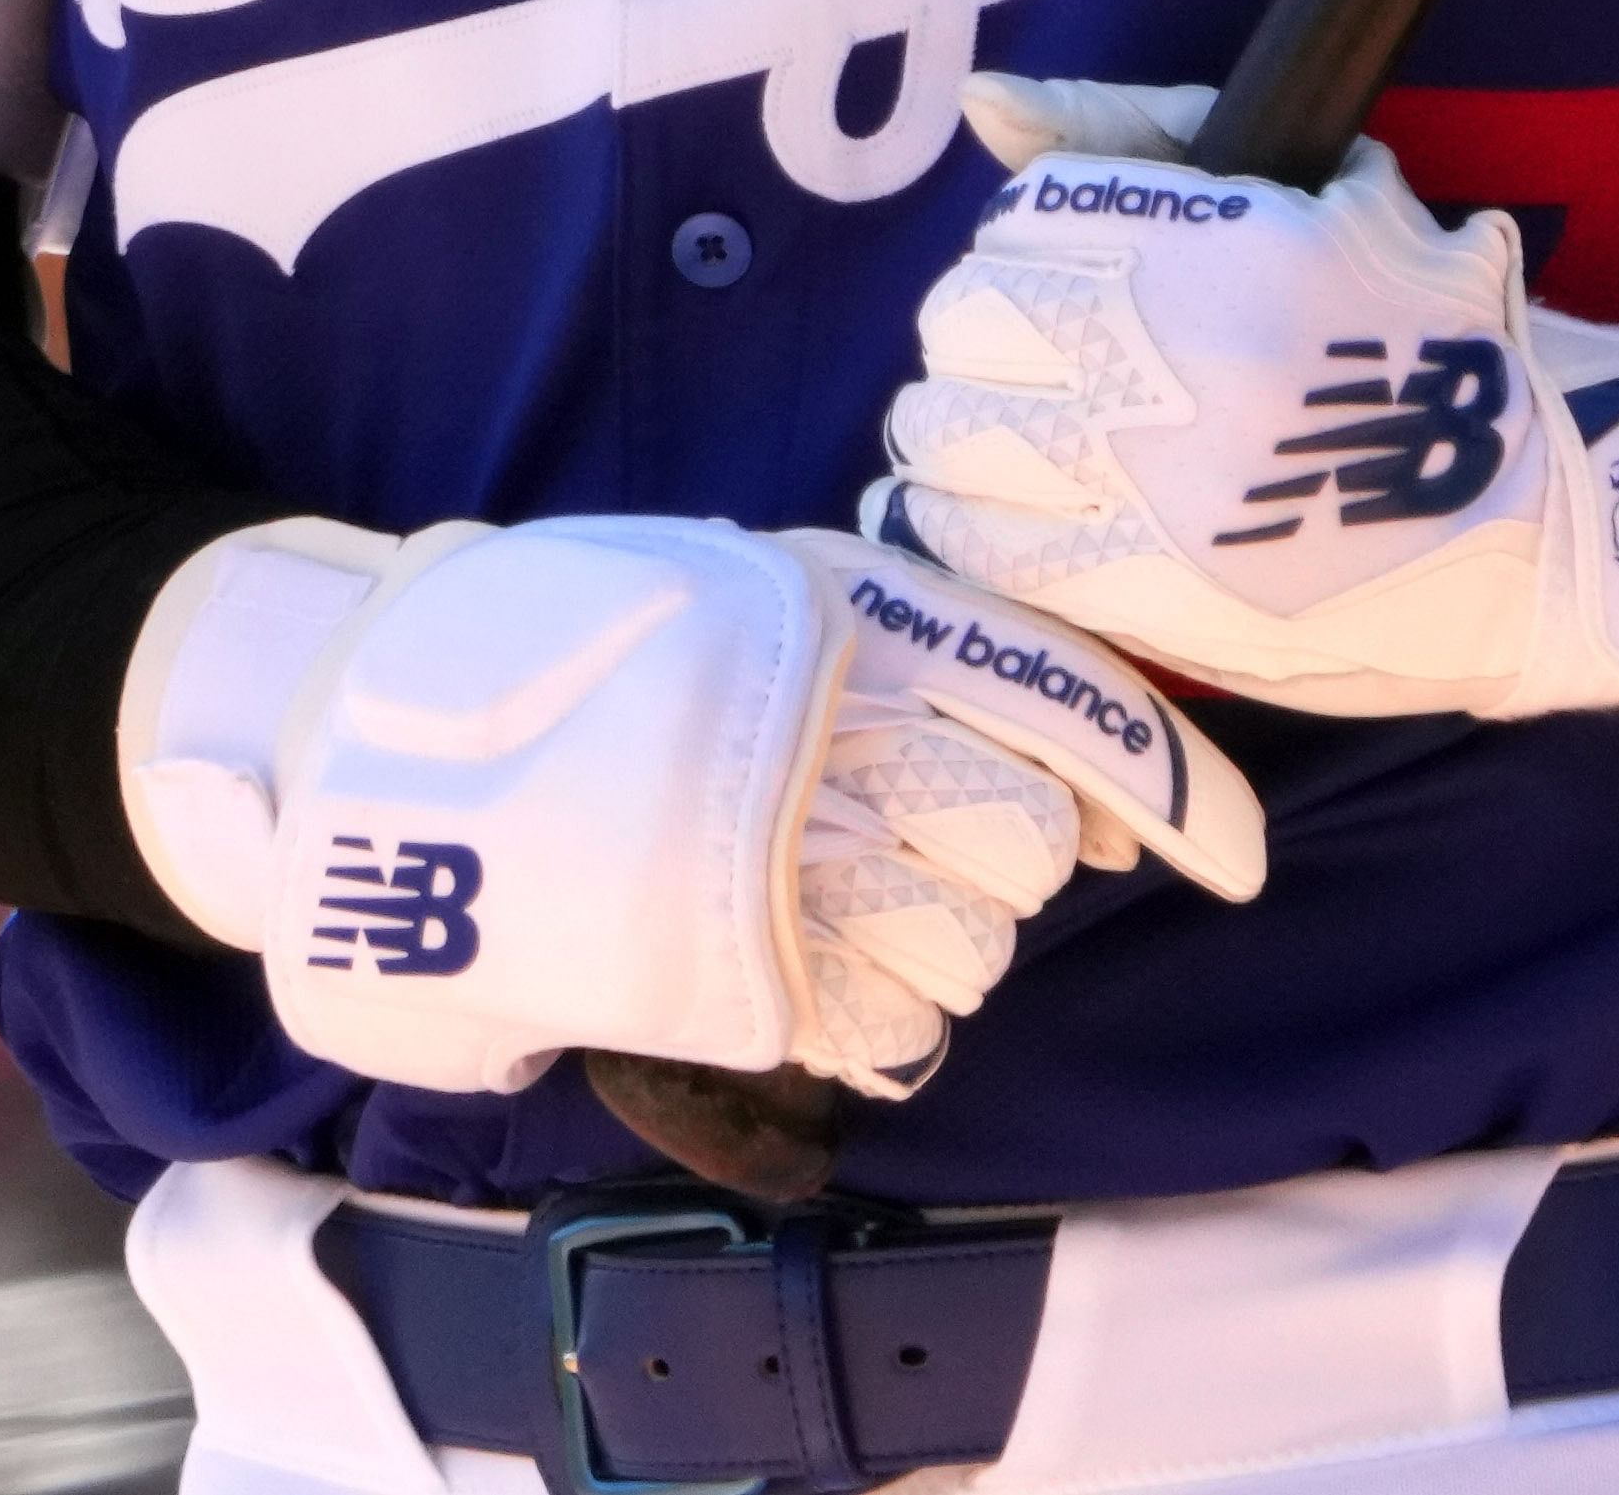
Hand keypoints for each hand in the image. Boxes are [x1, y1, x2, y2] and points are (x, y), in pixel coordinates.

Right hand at [115, 509, 1263, 1100]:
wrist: (385, 727)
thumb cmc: (583, 646)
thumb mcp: (753, 587)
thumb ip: (916, 653)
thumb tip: (1090, 788)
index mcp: (848, 615)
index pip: (1068, 706)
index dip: (1174, 791)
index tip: (1232, 855)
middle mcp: (830, 733)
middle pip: (1021, 841)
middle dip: (996, 856)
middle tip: (901, 834)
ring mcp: (776, 856)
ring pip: (966, 948)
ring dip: (927, 941)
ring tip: (825, 893)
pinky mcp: (726, 971)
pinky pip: (890, 1032)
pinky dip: (875, 1015)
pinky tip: (808, 966)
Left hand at [874, 74, 1618, 738]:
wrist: (1536, 520)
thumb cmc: (1429, 337)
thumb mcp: (1321, 187)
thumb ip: (1141, 127)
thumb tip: (985, 100)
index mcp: (1209, 243)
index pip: (1022, 222)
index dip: (1035, 247)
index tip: (1074, 277)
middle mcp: (1163, 357)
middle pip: (966, 324)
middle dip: (989, 334)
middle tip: (1039, 359)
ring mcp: (1141, 484)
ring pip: (948, 433)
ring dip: (968, 426)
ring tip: (1025, 439)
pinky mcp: (1136, 594)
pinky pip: (978, 540)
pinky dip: (967, 517)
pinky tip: (1011, 510)